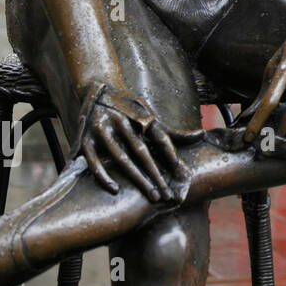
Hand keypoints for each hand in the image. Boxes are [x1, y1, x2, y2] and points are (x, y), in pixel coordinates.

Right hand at [76, 81, 200, 201]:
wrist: (96, 89)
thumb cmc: (130, 109)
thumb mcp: (151, 116)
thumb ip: (172, 132)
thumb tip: (201, 136)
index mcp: (140, 117)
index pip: (160, 138)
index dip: (170, 154)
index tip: (180, 172)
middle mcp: (122, 122)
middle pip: (142, 152)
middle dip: (156, 175)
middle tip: (167, 195)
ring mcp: (102, 130)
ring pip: (121, 159)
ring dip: (136, 178)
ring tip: (150, 195)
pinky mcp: (85, 139)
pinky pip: (93, 162)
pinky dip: (103, 176)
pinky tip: (115, 190)